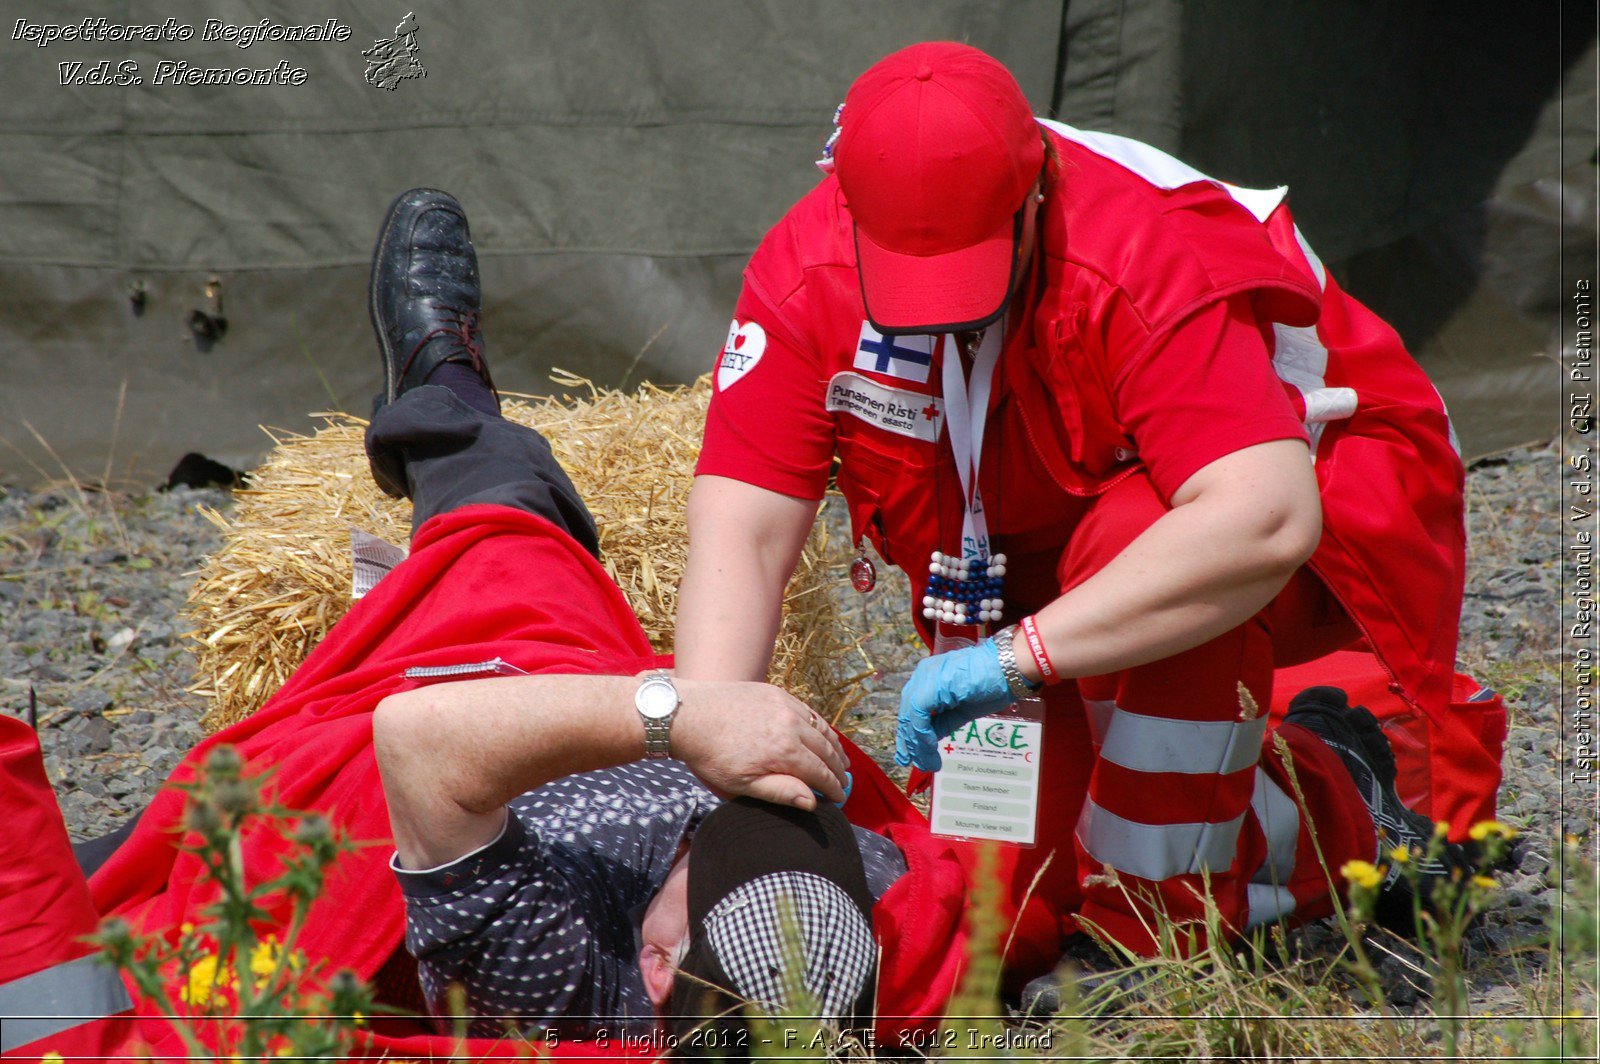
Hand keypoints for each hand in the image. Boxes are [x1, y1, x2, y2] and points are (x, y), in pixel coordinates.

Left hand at [669, 680, 848, 809]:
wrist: (688, 714)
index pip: (821, 774)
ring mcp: (786, 706)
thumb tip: (812, 802)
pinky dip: (820, 726)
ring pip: (822, 729)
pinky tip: (822, 734)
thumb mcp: (741, 785)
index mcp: (785, 753)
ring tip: (842, 761)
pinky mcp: (777, 693)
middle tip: (843, 783)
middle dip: (838, 770)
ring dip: (835, 747)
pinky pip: (808, 712)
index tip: (839, 799)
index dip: (833, 789)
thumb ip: (780, 793)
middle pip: (827, 751)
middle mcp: (792, 726)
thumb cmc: (711, 755)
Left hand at [895, 639, 1014, 770]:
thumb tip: (928, 742)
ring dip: (918, 744)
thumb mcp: (961, 711)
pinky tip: (931, 748)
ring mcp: (926, 678)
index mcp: (929, 678)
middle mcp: (923, 675)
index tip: (914, 756)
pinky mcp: (932, 685)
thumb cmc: (991, 686)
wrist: (1009, 670)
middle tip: (921, 764)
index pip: (912, 710)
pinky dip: (922, 734)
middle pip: (907, 714)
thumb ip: (942, 723)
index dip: (911, 735)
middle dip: (911, 743)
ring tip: (928, 763)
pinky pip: (919, 715)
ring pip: (911, 717)